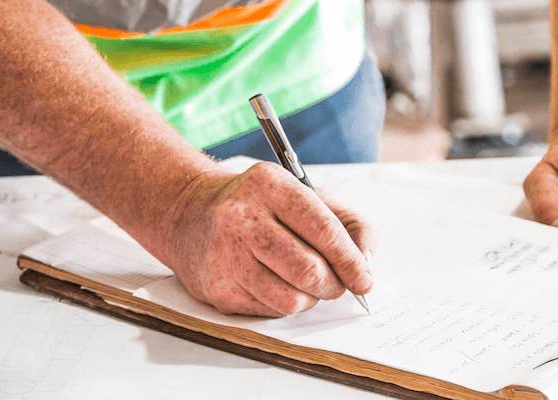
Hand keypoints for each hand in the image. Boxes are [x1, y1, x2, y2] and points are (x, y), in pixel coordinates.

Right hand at [159, 162, 374, 316]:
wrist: (190, 213)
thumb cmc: (260, 206)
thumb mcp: (305, 195)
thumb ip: (347, 222)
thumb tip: (367, 261)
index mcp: (269, 184)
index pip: (322, 229)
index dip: (351, 261)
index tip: (364, 279)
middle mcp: (241, 217)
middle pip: (308, 270)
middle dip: (333, 285)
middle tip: (337, 284)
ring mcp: (225, 254)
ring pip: (291, 299)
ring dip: (310, 298)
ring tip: (305, 283)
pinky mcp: (217, 287)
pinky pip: (269, 311)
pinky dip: (284, 304)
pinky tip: (274, 283)